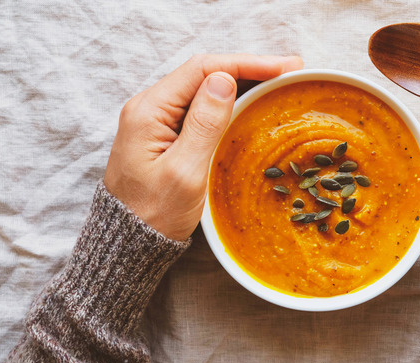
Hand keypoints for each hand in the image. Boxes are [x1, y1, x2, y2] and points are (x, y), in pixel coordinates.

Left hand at [104, 54, 303, 240]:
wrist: (128, 243)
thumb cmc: (154, 214)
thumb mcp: (184, 172)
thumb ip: (204, 124)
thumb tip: (224, 80)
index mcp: (149, 110)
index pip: (203, 69)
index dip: (246, 63)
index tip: (284, 67)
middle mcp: (149, 107)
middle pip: (205, 73)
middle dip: (248, 68)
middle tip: (291, 70)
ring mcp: (155, 120)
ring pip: (204, 88)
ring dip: (241, 82)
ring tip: (278, 81)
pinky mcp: (164, 134)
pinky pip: (200, 107)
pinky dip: (229, 101)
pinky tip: (250, 102)